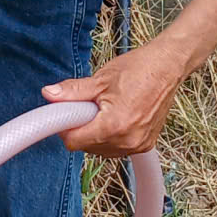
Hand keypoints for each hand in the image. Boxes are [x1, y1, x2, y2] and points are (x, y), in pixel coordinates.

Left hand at [41, 44, 188, 156]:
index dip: (66, 128)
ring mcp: (139, 144)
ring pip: (102, 150)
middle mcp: (128, 140)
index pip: (74, 142)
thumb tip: (49, 94)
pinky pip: (117, 148)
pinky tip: (117, 117)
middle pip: (87, 147)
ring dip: (96, 134)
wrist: (167, 67)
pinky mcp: (145, 144)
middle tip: (90, 106)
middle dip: (82, 128)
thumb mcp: (100, 79)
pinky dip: (111, 136)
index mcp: (114, 126)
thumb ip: (72, 91)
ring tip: (106, 110)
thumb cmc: (139, 69)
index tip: (67, 114)